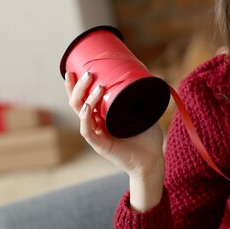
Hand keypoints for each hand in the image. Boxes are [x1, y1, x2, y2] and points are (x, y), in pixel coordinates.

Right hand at [65, 71, 164, 210]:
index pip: (83, 97)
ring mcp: (96, 134)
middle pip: (77, 102)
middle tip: (89, 73)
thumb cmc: (148, 138)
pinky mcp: (100, 145)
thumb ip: (141, 98)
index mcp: (102, 116)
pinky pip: (87, 130)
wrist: (152, 161)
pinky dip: (85, 118)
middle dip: (78, 86)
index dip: (77, 84)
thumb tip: (144, 77)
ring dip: (85, 97)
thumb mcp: (144, 113)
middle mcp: (95, 123)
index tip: (79, 68)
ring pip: (80, 112)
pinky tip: (88, 107)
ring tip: (96, 85)